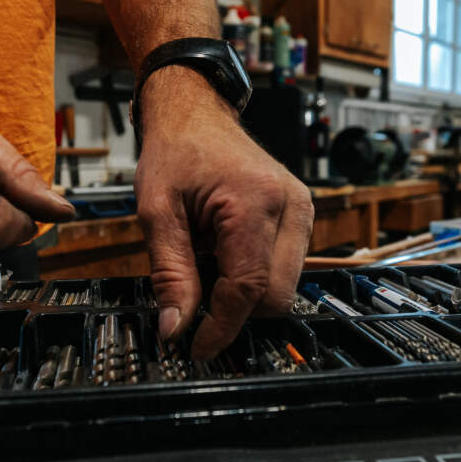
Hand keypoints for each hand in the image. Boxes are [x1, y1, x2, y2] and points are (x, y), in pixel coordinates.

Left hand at [135, 68, 314, 358]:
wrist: (196, 113)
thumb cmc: (175, 153)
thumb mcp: (157, 212)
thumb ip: (169, 273)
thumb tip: (176, 328)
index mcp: (253, 202)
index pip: (249, 288)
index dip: (223, 326)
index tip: (197, 348)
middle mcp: (290, 206)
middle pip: (276, 296)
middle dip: (236, 310)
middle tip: (195, 297)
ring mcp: (303, 210)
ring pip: (285, 286)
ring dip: (245, 291)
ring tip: (208, 259)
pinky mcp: (303, 215)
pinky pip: (286, 267)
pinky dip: (255, 274)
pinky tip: (226, 252)